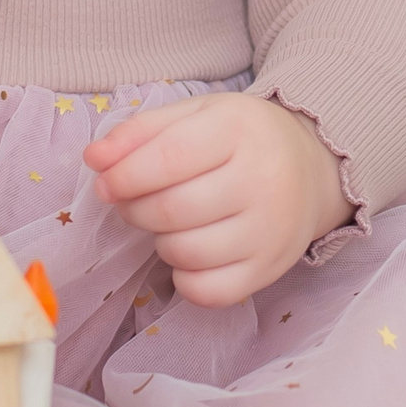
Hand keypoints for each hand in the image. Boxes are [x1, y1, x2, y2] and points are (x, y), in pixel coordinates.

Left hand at [82, 91, 348, 308]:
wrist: (311, 169)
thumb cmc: (240, 138)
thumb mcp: (194, 115)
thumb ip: (139, 132)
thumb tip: (94, 158)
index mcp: (239, 130)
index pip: (168, 158)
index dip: (124, 176)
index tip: (106, 184)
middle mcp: (263, 180)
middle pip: (172, 210)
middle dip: (136, 209)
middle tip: (135, 202)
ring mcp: (271, 230)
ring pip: (187, 253)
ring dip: (160, 241)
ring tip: (169, 223)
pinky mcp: (271, 269)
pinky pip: (209, 291)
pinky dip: (185, 278)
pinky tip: (189, 254)